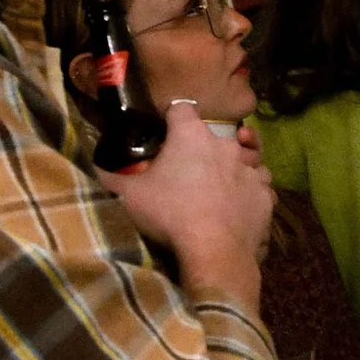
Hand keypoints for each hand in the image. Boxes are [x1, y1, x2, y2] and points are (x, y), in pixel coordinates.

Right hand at [103, 100, 275, 310]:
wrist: (213, 250)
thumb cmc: (168, 215)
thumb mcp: (127, 196)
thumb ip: (108, 178)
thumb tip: (93, 170)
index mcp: (191, 134)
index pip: (181, 109)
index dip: (171, 119)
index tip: (164, 132)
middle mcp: (225, 144)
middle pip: (215, 136)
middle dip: (203, 148)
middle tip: (188, 171)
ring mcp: (250, 168)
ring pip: (245, 158)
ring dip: (234, 167)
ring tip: (220, 184)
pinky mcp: (265, 194)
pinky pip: (260, 186)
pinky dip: (251, 191)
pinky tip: (240, 202)